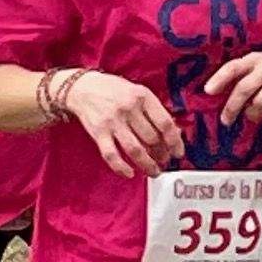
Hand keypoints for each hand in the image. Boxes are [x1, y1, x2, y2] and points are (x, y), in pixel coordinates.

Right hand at [67, 71, 183, 177]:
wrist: (83, 88)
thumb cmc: (114, 90)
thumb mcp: (138, 92)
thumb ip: (154, 111)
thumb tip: (173, 133)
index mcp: (142, 96)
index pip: (165, 123)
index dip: (175, 141)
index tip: (178, 152)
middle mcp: (129, 108)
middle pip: (152, 139)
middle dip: (161, 154)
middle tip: (164, 160)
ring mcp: (113, 121)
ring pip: (136, 150)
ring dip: (147, 165)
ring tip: (154, 171)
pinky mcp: (99, 133)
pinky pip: (112, 155)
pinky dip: (121, 167)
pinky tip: (129, 173)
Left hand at [203, 45, 261, 125]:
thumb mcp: (258, 63)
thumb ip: (240, 76)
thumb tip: (214, 95)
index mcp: (254, 60)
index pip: (233, 67)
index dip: (219, 78)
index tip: (208, 91)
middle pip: (244, 88)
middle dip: (232, 107)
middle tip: (226, 120)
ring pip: (259, 103)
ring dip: (253, 114)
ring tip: (253, 114)